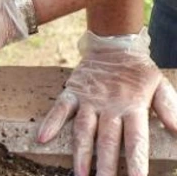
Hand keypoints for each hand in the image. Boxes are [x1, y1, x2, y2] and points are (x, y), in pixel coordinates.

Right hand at [38, 28, 176, 175]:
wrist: (113, 44)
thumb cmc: (138, 70)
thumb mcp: (159, 85)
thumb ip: (169, 108)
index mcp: (133, 106)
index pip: (135, 139)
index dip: (135, 161)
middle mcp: (109, 106)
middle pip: (107, 140)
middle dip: (105, 166)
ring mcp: (89, 99)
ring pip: (83, 129)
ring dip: (81, 153)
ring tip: (80, 174)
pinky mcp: (73, 91)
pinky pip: (60, 108)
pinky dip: (51, 122)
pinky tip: (42, 138)